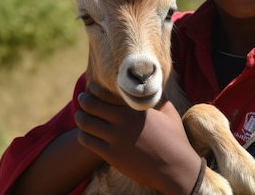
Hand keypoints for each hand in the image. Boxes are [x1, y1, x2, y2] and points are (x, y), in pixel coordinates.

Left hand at [75, 82, 201, 194]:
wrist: (175, 168)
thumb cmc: (175, 138)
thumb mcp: (169, 112)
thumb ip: (157, 98)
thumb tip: (153, 86)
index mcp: (136, 109)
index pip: (107, 93)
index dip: (96, 89)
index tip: (93, 88)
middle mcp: (123, 121)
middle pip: (92, 106)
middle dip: (84, 100)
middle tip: (82, 99)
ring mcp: (116, 139)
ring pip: (86, 123)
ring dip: (80, 117)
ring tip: (80, 116)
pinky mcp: (112, 155)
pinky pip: (88, 142)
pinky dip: (83, 135)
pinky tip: (85, 134)